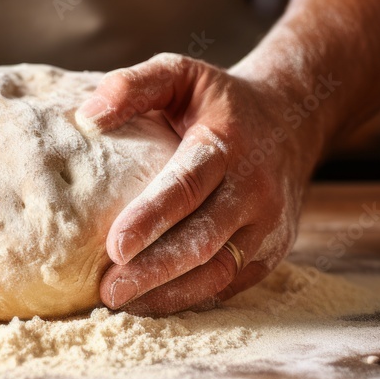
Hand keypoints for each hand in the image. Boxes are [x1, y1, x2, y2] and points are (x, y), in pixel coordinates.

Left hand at [75, 53, 322, 315]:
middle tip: (109, 290)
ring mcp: (267, 226)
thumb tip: (87, 116)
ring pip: (218, 271)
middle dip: (154, 270)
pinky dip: (190, 298)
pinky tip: (151, 303)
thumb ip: (134, 86)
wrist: (292, 121)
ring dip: (169, 293)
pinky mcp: (270, 252)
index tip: (114, 246)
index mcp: (227, 144)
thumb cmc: (219, 101)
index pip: (187, 186)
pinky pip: (229, 283)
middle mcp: (253, 189)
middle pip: (203, 240)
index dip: (152, 218)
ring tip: (123, 304)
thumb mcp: (181, 74)